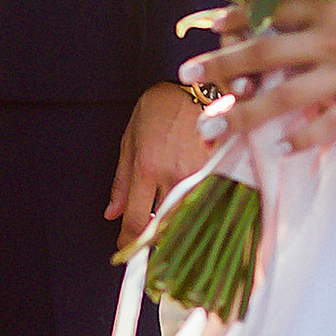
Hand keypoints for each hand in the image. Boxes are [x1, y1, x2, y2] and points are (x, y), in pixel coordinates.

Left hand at [107, 79, 210, 256]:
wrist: (203, 86)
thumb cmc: (164, 108)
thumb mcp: (131, 139)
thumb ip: (121, 180)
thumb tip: (112, 213)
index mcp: (148, 168)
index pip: (138, 221)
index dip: (131, 242)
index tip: (128, 249)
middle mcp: (175, 175)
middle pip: (166, 229)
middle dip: (156, 243)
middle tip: (151, 246)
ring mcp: (202, 176)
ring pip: (190, 221)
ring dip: (180, 231)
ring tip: (175, 232)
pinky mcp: (223, 172)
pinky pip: (210, 205)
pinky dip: (202, 215)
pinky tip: (198, 215)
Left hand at [184, 0, 335, 156]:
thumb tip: (310, 18)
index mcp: (335, 5)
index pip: (273, 8)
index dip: (237, 16)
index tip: (207, 24)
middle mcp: (334, 37)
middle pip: (264, 52)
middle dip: (220, 63)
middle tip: (184, 73)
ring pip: (284, 95)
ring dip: (242, 113)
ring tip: (210, 126)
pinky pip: (328, 124)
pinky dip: (302, 137)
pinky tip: (280, 149)